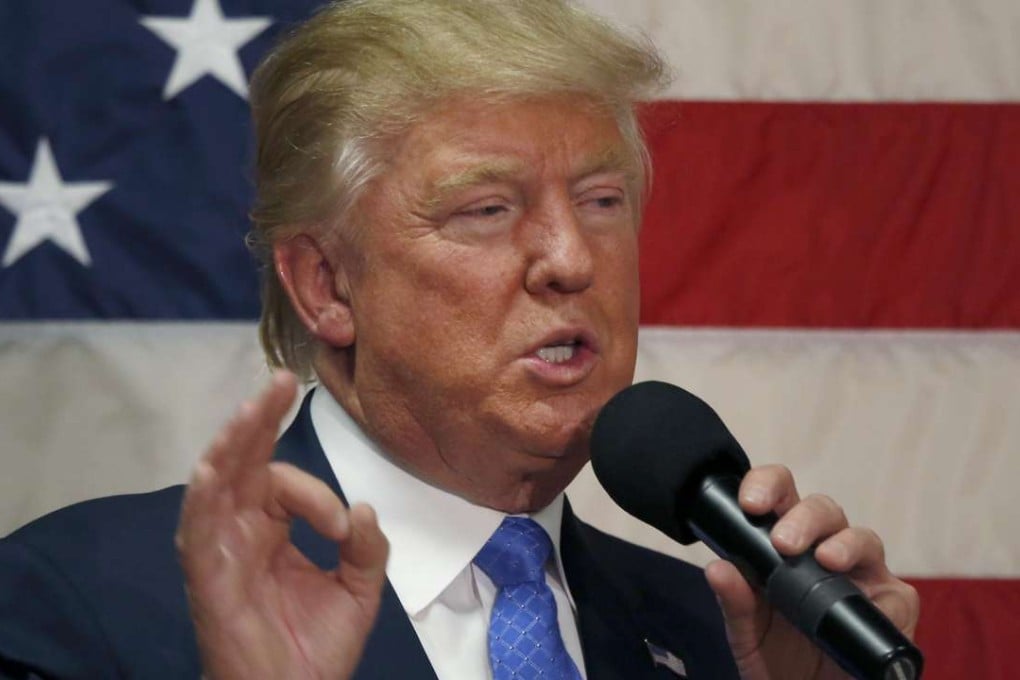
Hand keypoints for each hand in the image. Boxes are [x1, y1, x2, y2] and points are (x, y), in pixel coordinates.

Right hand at [176, 372, 388, 679]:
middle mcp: (241, 533)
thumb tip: (362, 507)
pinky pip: (197, 530)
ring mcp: (220, 551)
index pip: (284, 484)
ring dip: (233, 443)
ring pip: (218, 483)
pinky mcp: (208, 577)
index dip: (317, 494)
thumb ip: (365, 547)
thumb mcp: (357, 590)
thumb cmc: (315, 652)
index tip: (342, 525)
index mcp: (272, 532)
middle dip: (260, 420)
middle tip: (281, 380)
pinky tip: (214, 466)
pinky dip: (202, 497)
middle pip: (243, 464)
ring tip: (253, 407)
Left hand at [704, 465, 919, 679]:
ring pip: (863, 538)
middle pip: (824, 509)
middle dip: (804, 518)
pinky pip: (898, 595)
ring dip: (844, 544)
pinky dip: (883, 599)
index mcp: (785, 543)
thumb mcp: (746, 634)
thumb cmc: (776, 662)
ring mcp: (862, 577)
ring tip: (825, 560)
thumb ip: (734, 602)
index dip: (767, 485)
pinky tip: (867, 606)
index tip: (750, 503)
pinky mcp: (893, 609)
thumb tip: (717, 567)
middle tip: (782, 542)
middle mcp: (825, 551)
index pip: (780, 495)